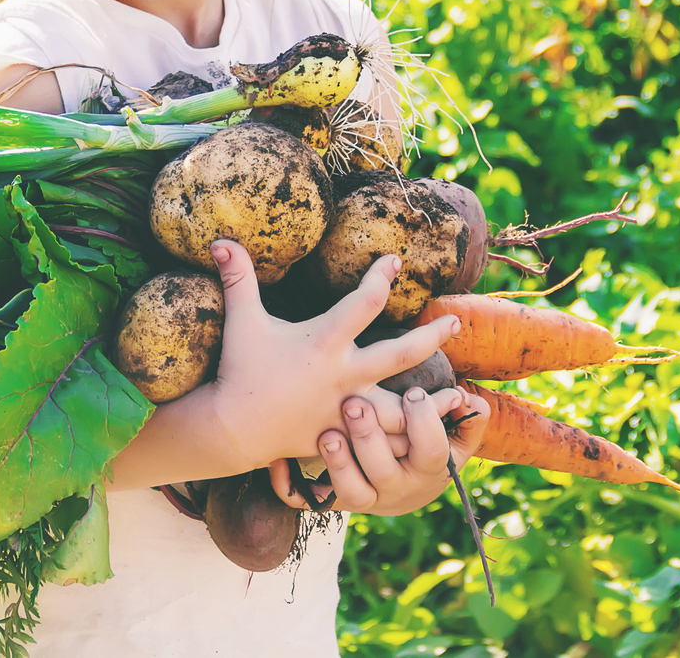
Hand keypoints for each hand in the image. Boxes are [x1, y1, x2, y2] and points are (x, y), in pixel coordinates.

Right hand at [205, 239, 461, 471]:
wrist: (232, 429)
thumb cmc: (239, 370)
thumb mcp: (242, 321)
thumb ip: (238, 279)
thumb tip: (220, 239)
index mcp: (324, 341)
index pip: (365, 301)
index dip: (382, 276)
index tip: (395, 261)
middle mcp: (344, 374)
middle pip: (402, 353)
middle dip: (432, 335)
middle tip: (455, 321)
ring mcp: (347, 408)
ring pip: (403, 407)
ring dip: (432, 401)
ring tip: (460, 394)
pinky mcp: (345, 435)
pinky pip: (384, 440)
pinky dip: (408, 439)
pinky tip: (427, 435)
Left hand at [268, 385, 490, 514]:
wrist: (399, 489)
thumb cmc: (424, 448)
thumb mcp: (453, 438)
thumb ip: (468, 421)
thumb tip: (472, 401)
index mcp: (426, 469)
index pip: (431, 451)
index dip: (424, 424)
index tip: (412, 393)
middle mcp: (393, 489)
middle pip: (383, 471)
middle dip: (370, 439)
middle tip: (355, 404)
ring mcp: (361, 497)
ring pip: (348, 491)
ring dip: (337, 463)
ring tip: (326, 434)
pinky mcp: (329, 501)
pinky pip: (304, 501)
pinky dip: (288, 484)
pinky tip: (275, 461)